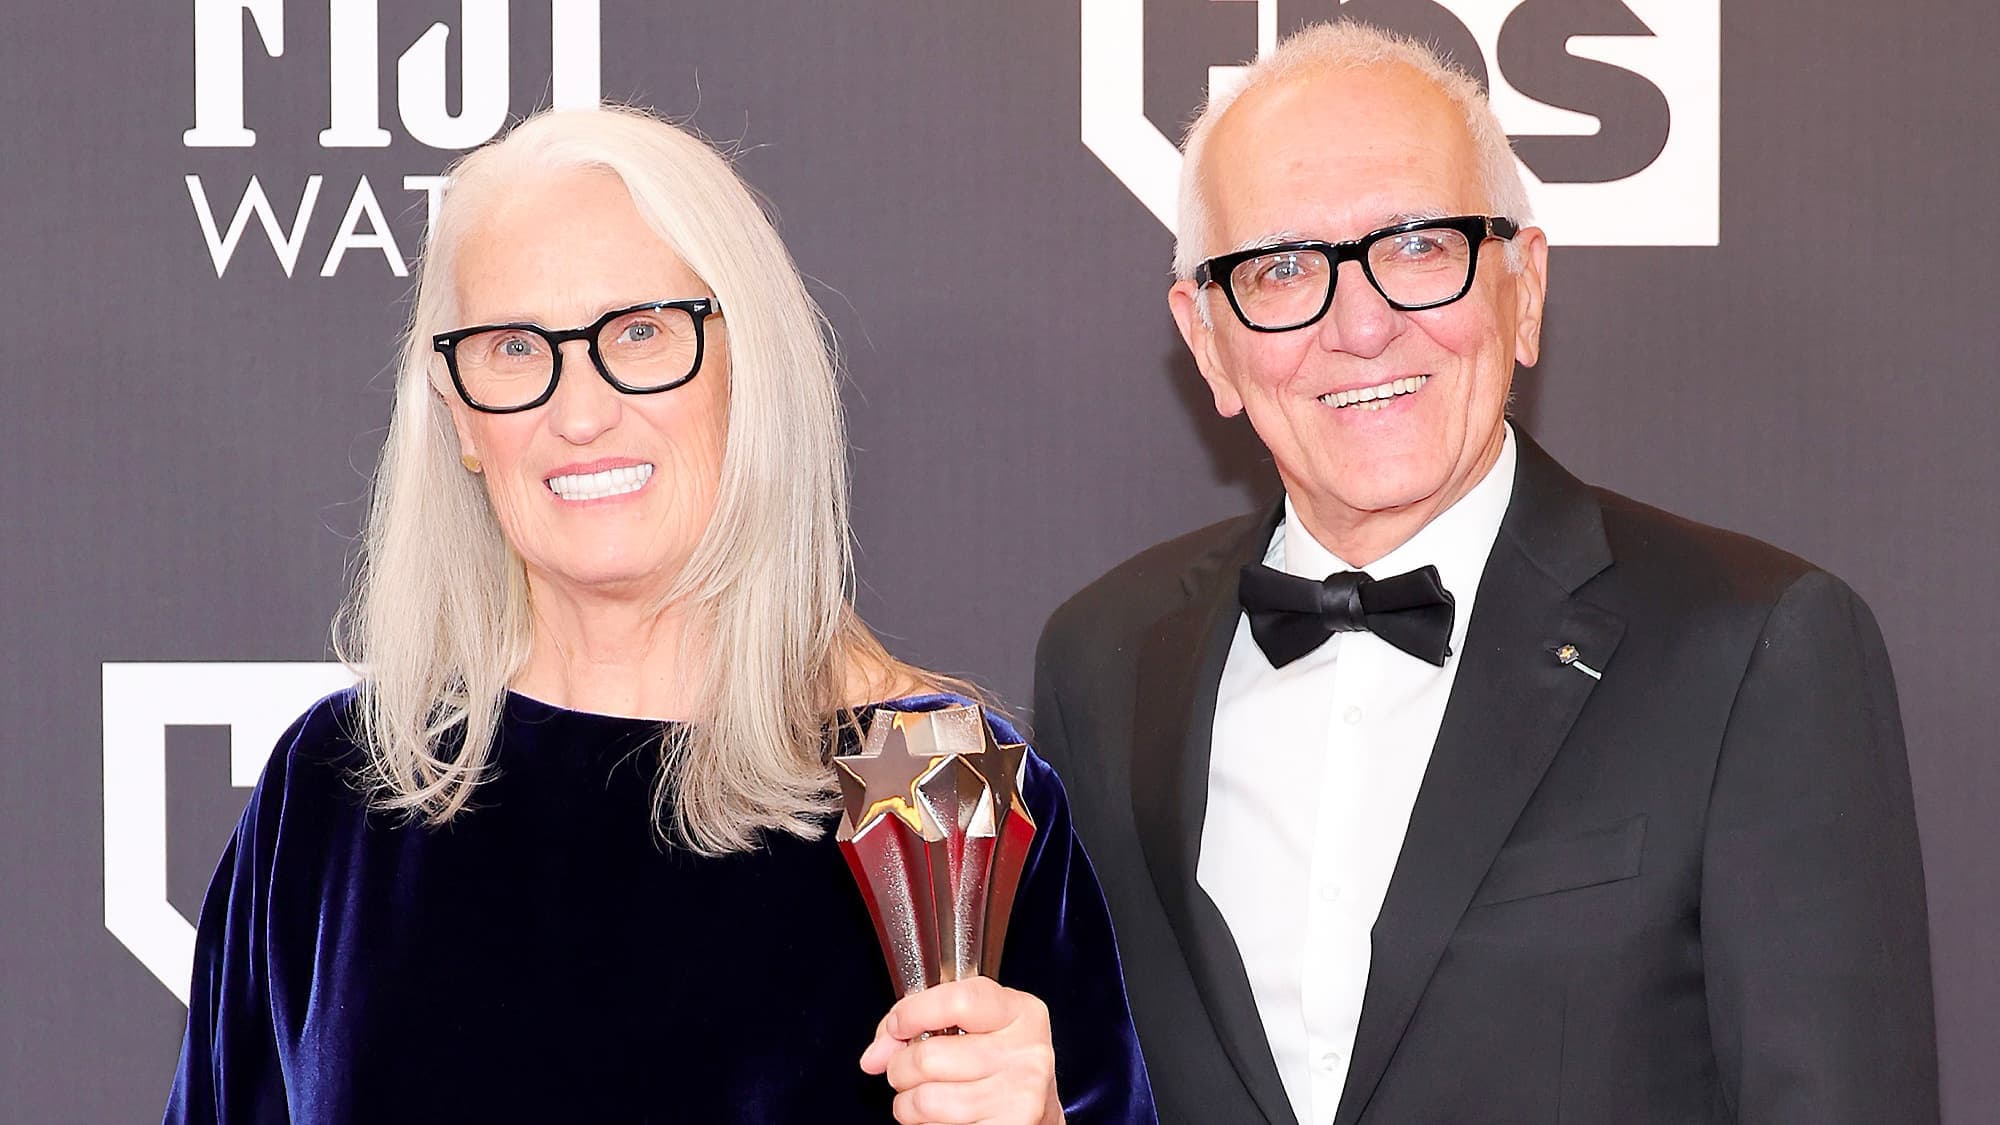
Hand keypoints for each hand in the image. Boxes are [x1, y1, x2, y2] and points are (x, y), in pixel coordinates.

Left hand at [858, 976, 1064, 1124]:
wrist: (1034, 1111)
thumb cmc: (996, 1064)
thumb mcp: (970, 1026)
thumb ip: (919, 1023)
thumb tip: (874, 1056)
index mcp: (1020, 1013)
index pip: (957, 1001)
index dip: (912, 1013)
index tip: (897, 1027)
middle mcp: (1027, 1053)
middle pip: (929, 1057)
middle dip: (901, 1068)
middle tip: (911, 1072)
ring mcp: (1019, 1097)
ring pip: (925, 1100)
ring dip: (909, 1103)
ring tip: (926, 1098)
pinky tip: (942, 1118)